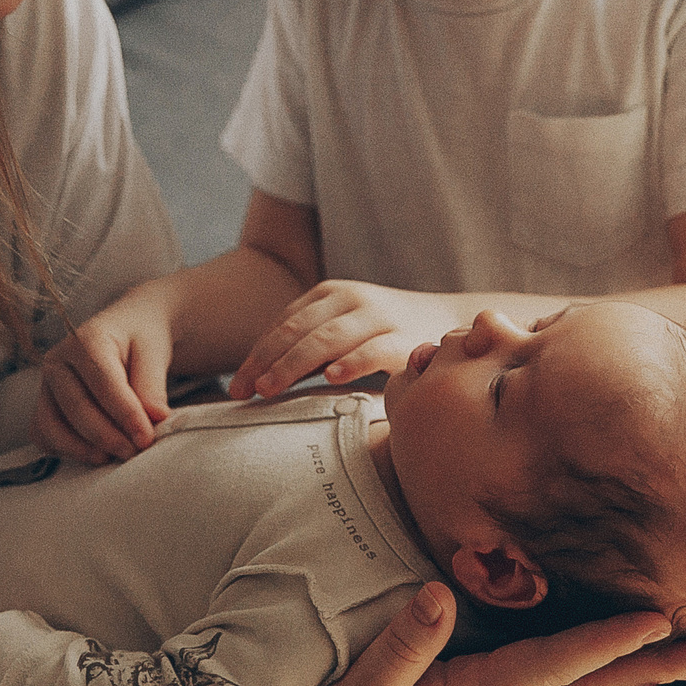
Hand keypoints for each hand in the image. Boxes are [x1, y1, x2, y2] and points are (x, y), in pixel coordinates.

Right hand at [35, 295, 172, 464]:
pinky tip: (97, 453)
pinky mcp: (43, 406)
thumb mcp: (154, 352)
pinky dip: (67, 451)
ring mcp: (45, 385)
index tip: (146, 438)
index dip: (125, 414)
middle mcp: (57, 361)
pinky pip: (44, 436)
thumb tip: (156, 417)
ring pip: (53, 427)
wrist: (124, 333)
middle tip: (136, 452)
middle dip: (108, 437)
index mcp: (86, 340)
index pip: (103, 383)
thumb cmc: (139, 341)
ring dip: (84, 449)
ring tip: (117, 456)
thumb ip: (153, 384)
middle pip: (76, 408)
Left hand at [232, 281, 460, 399]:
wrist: (449, 322)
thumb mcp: (341, 331)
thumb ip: (307, 348)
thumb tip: (258, 382)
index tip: (236, 388)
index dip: (256, 356)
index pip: (282, 325)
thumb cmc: (383, 334)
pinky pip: (374, 349)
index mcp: (328, 294)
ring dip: (294, 364)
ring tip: (270, 388)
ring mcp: (378, 316)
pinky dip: (352, 361)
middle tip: (244, 391)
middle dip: (266, 361)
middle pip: (298, 330)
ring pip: (328, 338)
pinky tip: (331, 377)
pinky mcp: (405, 338)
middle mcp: (350, 299)